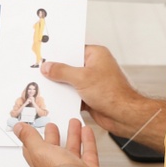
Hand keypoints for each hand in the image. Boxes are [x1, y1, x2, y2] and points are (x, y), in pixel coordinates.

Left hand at [15, 117, 106, 166]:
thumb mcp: (40, 152)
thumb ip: (30, 138)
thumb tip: (18, 128)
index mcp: (41, 165)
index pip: (32, 151)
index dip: (30, 138)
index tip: (30, 127)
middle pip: (52, 150)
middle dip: (51, 136)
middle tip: (52, 125)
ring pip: (71, 149)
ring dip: (72, 135)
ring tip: (73, 123)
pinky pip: (87, 152)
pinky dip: (87, 141)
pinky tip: (86, 131)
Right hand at [41, 45, 158, 141]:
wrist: (124, 115)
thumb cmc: (112, 93)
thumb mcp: (82, 78)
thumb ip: (62, 71)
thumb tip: (48, 67)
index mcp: (96, 55)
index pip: (73, 50)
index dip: (59, 53)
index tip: (45, 56)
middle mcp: (95, 66)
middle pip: (70, 66)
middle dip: (58, 71)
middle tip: (42, 72)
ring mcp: (92, 81)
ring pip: (71, 81)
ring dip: (62, 86)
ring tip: (47, 87)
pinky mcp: (90, 95)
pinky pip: (74, 93)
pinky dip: (66, 97)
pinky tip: (56, 99)